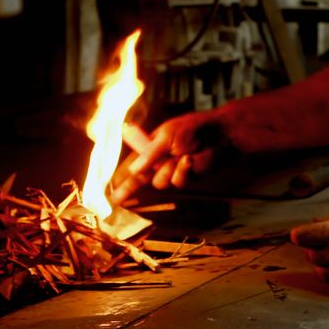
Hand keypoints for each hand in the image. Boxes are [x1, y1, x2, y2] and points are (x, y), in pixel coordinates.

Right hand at [109, 112, 228, 203]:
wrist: (218, 135)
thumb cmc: (191, 129)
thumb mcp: (166, 136)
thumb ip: (150, 153)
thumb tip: (133, 170)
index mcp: (150, 147)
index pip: (132, 163)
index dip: (121, 176)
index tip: (109, 187)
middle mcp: (159, 162)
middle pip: (139, 180)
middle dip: (127, 190)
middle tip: (116, 200)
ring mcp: (171, 171)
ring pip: (160, 183)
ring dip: (167, 170)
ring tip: (179, 156)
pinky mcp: (185, 178)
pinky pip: (177, 182)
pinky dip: (183, 171)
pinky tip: (189, 160)